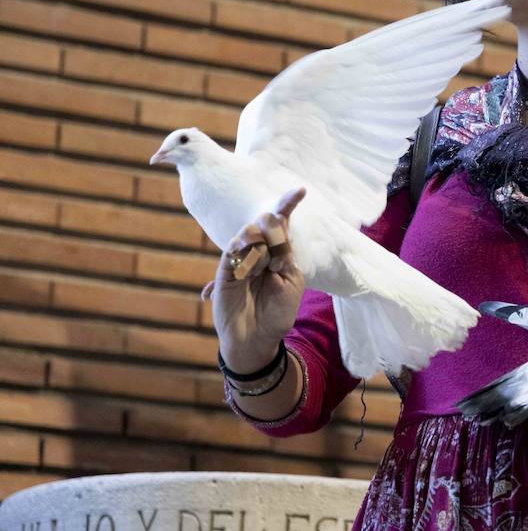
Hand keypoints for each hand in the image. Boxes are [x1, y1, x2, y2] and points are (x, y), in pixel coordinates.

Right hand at [205, 187, 307, 373]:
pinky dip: (242, 250)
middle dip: (273, 225)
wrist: (258, 340)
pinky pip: (232, 253)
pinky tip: (246, 251)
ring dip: (260, 242)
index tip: (300, 190)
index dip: (288, 205)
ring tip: (265, 260)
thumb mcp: (291, 282)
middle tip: (277, 245)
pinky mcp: (225, 273)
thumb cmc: (277, 313)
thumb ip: (285, 255)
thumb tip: (276, 229)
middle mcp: (259, 253)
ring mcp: (241, 261)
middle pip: (264, 224)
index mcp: (279, 254)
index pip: (282, 224)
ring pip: (248, 235)